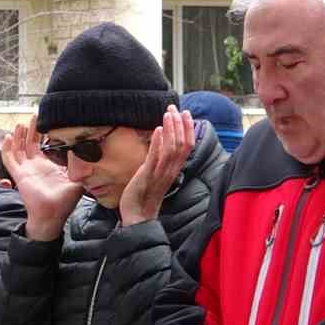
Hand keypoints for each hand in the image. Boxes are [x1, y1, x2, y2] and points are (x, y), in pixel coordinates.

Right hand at [1, 115, 84, 240]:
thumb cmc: (64, 201)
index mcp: (48, 166)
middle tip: (35, 116)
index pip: (42, 145)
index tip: (47, 121)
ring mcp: (25, 170)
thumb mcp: (78, 180)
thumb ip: (82, 167)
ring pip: (18, 149)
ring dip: (19, 136)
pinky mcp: (18, 175)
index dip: (43, 133)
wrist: (52, 215)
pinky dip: (7, 149)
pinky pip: (9, 160)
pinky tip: (9, 137)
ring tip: (21, 124)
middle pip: (29, 143)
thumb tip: (88, 152)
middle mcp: (35, 166)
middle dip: (31, 130)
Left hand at [119, 108, 195, 225]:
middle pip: (182, 144)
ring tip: (167, 114)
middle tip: (174, 107)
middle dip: (180, 124)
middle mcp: (171, 170)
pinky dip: (158, 142)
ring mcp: (160, 174)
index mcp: (174, 169)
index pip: (187, 146)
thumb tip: (160, 141)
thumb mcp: (154, 174)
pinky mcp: (147, 177)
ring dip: (170, 129)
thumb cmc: (144, 194)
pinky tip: (157, 129)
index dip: (188, 129)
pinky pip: (156, 158)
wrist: (137, 216)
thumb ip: (159, 159)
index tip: (185, 113)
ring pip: (172, 148)